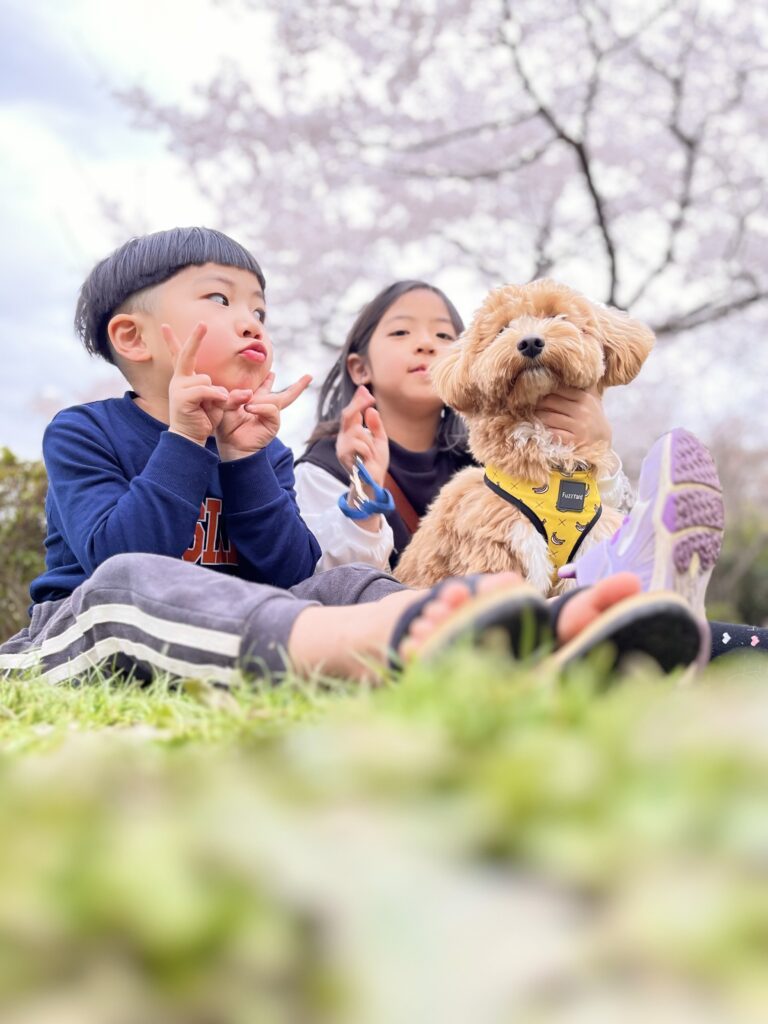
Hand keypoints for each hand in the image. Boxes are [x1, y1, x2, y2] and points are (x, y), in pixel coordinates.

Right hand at [163, 322, 229, 444]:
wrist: (189, 438)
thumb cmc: (202, 420)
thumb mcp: (217, 403)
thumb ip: (226, 394)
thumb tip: (247, 393)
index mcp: (185, 379)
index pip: (180, 355)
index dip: (173, 341)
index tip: (165, 326)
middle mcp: (179, 380)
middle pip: (186, 354)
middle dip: (195, 338)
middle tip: (202, 323)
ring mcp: (178, 388)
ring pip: (206, 379)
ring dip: (216, 393)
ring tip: (211, 407)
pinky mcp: (182, 398)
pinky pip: (206, 389)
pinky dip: (216, 396)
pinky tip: (218, 403)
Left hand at [216, 372, 311, 459]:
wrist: (231, 446)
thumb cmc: (227, 427)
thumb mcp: (226, 406)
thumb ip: (235, 395)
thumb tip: (250, 393)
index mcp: (254, 401)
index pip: (264, 388)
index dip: (269, 380)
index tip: (273, 373)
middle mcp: (265, 407)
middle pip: (286, 395)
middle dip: (298, 387)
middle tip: (308, 377)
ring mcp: (271, 415)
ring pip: (276, 399)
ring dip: (259, 401)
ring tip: (245, 408)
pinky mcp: (274, 423)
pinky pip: (270, 409)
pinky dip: (260, 408)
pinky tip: (249, 409)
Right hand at [336, 385, 389, 485]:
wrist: (373, 481)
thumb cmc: (375, 463)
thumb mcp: (379, 440)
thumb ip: (375, 426)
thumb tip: (371, 409)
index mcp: (351, 433)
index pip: (352, 413)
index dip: (357, 400)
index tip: (364, 389)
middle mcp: (343, 438)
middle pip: (347, 414)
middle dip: (358, 404)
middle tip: (371, 398)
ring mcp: (342, 446)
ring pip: (357, 431)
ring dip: (369, 442)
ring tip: (371, 453)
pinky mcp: (343, 455)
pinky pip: (359, 443)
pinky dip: (368, 450)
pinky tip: (367, 459)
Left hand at [534, 384, 611, 447]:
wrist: (603, 441)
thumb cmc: (593, 417)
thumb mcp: (593, 398)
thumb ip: (584, 385)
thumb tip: (572, 369)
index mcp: (584, 397)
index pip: (558, 388)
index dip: (544, 388)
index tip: (535, 389)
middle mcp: (581, 410)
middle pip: (550, 401)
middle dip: (537, 402)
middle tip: (528, 402)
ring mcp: (578, 426)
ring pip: (548, 417)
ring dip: (537, 416)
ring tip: (532, 414)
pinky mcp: (574, 440)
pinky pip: (552, 432)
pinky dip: (543, 429)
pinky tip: (539, 428)